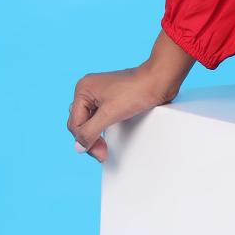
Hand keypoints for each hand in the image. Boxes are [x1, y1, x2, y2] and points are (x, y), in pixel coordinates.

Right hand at [67, 52, 187, 162]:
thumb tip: (78, 147)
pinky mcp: (112, 98)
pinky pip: (100, 117)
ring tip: (104, 148)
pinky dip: (102, 128)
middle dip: (90, 139)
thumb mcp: (110, 114)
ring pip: (89, 121)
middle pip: (80, 122)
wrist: (160, 80)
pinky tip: (108, 136)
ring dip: (96, 135)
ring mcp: (100, 94)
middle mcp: (88, 90)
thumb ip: (91, 131)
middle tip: (102, 154)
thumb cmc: (137, 91)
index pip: (75, 123)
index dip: (85, 140)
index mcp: (83, 90)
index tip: (100, 154)